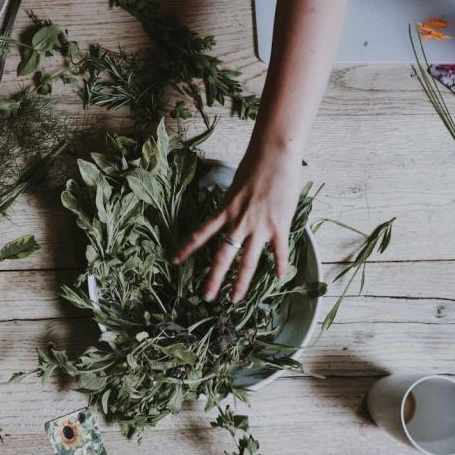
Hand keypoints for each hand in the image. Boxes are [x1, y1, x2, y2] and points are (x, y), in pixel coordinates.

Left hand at [173, 148, 300, 302]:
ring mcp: (259, 227)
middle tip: (206, 297)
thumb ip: (231, 205)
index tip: (174, 261)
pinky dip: (279, 266)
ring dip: (241, 283)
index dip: (186, 249)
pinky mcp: (278, 226)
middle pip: (222, 256)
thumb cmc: (254, 166)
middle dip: (213, 279)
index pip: (200, 234)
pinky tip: (278, 279)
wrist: (274, 156)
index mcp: (224, 211)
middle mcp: (238, 223)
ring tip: (235, 299)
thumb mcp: (234, 187)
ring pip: (248, 262)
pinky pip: (278, 252)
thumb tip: (230, 214)